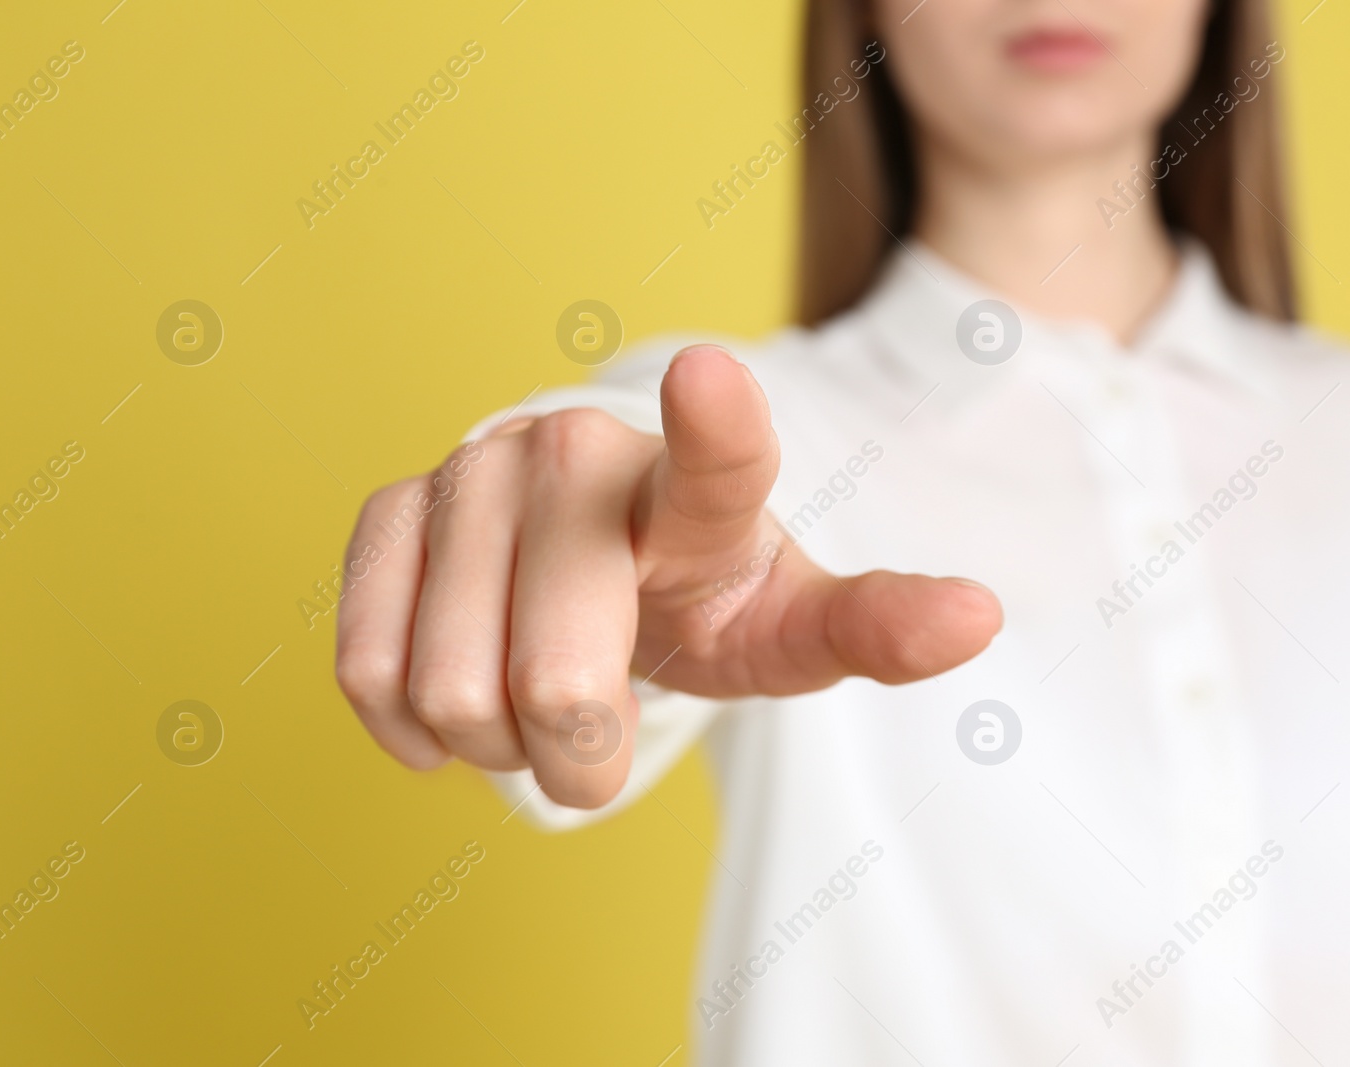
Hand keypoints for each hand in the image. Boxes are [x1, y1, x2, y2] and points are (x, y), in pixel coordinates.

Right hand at [335, 345, 1002, 806]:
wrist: (592, 572)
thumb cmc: (702, 598)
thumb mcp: (787, 625)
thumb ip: (874, 625)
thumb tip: (982, 617)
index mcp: (697, 490)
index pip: (718, 463)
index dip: (714, 428)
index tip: (711, 378)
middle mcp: (575, 456)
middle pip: (558, 678)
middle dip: (579, 750)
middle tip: (596, 733)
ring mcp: (470, 475)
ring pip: (454, 689)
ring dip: (497, 742)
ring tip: (534, 701)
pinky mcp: (387, 510)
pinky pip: (368, 669)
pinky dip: (414, 725)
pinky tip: (455, 698)